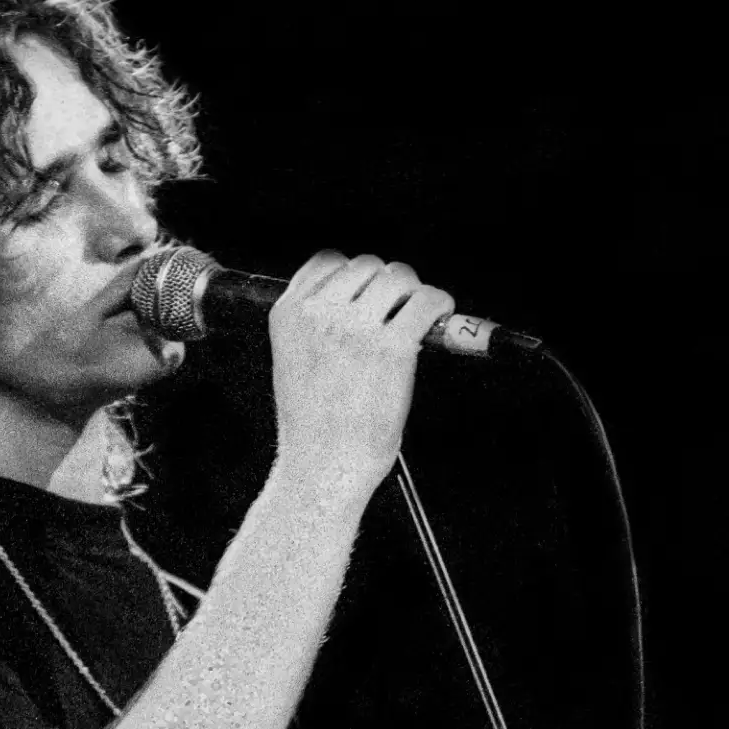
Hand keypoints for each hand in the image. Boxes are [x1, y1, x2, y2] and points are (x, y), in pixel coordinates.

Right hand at [266, 251, 454, 494]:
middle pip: (367, 265)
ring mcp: (356, 329)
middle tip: (397, 309)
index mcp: (289, 315)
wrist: (323, 467)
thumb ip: (314, 325)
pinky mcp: (393, 347)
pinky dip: (440, 303)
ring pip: (398, 276)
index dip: (354, 274)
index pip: (326, 261)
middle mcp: (320, 315)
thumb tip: (358, 300)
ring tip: (417, 314)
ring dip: (412, 291)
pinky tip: (439, 315)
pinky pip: (427, 300)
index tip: (368, 292)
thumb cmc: (312, 427)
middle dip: (386, 283)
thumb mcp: (292, 362)